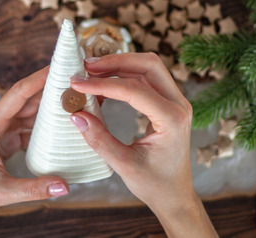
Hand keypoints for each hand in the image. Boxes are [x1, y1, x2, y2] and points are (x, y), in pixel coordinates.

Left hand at [0, 67, 68, 237]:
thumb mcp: (0, 192)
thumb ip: (33, 189)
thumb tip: (64, 185)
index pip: (18, 94)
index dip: (38, 78)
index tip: (58, 65)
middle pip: (25, 98)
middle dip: (49, 87)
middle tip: (74, 79)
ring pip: (27, 111)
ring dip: (48, 105)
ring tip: (73, 99)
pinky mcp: (2, 139)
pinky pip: (26, 126)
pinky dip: (43, 124)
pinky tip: (60, 125)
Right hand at [69, 53, 216, 237]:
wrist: (175, 195)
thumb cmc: (154, 184)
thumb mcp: (124, 165)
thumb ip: (100, 140)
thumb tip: (76, 115)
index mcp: (172, 119)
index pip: (134, 89)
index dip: (103, 84)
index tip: (76, 83)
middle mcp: (179, 104)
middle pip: (148, 64)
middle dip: (116, 60)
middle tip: (86, 66)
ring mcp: (176, 101)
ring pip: (148, 67)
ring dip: (120, 64)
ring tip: (90, 71)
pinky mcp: (168, 102)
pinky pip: (147, 78)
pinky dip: (125, 75)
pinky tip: (103, 84)